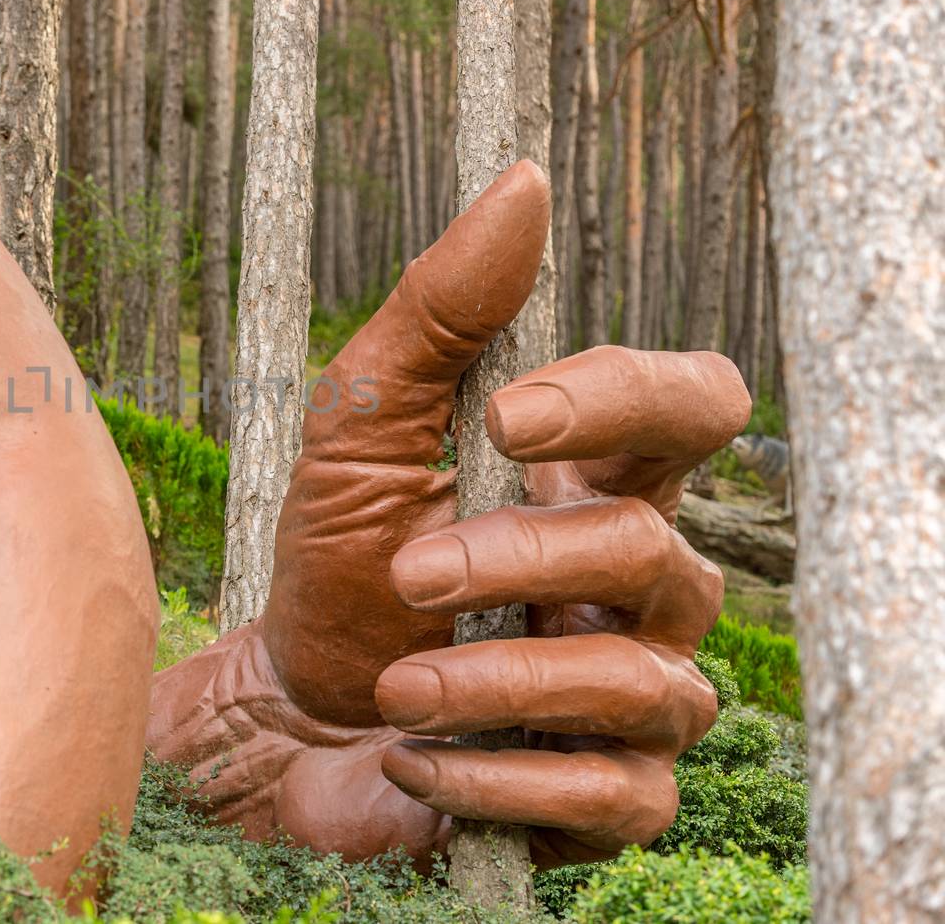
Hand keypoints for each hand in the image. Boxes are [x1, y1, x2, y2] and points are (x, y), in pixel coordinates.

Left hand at [147, 163, 747, 868]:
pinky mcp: (608, 794)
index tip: (509, 418)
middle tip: (406, 570)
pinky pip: (618, 798)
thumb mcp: (361, 427)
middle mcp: (638, 580)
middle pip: (656, 547)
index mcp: (592, 474)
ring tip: (397, 681)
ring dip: (500, 678)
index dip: (626, 400)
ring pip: (645, 683)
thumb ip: (439, 315)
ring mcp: (634, 692)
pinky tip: (418, 760)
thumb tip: (522, 180)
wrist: (283, 706)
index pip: (696, 406)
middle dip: (520, 559)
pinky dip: (506, 778)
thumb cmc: (334, 556)